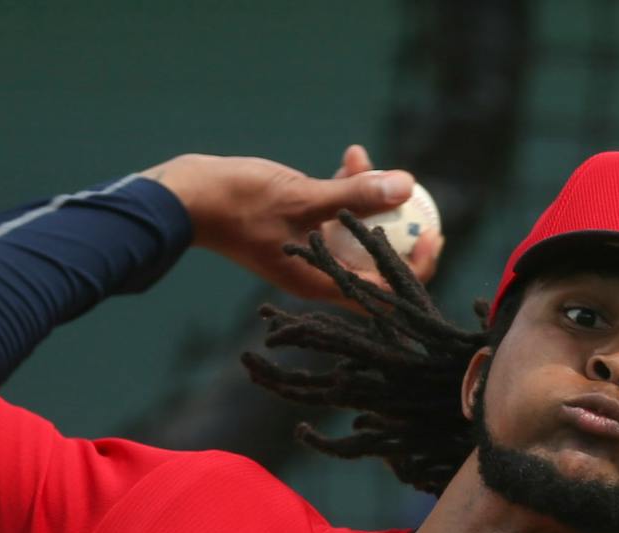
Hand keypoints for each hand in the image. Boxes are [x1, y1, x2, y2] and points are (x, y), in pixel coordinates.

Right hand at [146, 146, 439, 300]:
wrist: (185, 199)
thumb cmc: (239, 202)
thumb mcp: (303, 196)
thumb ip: (356, 194)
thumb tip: (408, 185)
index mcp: (320, 282)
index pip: (384, 291)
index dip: (416, 268)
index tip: (434, 235)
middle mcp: (317, 274)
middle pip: (376, 263)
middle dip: (402, 231)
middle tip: (425, 206)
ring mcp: (305, 252)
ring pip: (355, 232)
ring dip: (370, 198)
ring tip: (368, 159)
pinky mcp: (294, 229)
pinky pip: (333, 214)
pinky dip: (344, 189)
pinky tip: (350, 156)